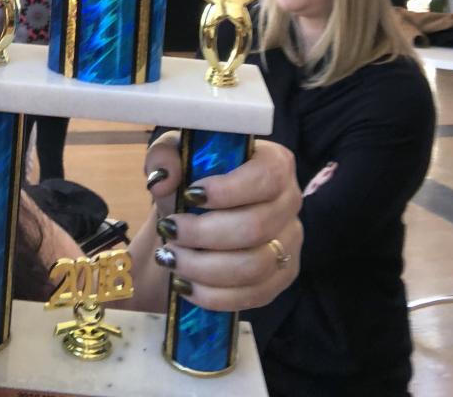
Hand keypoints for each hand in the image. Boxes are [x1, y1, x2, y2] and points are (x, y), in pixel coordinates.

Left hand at [143, 134, 301, 310]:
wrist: (195, 220)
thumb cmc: (191, 183)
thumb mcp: (174, 157)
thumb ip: (164, 156)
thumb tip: (162, 180)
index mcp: (274, 162)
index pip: (265, 178)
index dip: (228, 190)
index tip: (188, 195)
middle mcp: (290, 201)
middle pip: (256, 227)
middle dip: (203, 234)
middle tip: (169, 230)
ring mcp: (290, 243)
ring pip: (254, 266)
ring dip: (204, 267)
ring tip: (170, 258)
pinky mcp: (281, 277)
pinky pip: (253, 296)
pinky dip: (213, 295)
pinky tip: (184, 284)